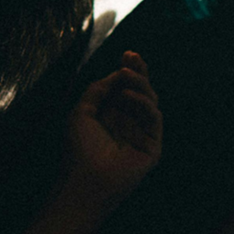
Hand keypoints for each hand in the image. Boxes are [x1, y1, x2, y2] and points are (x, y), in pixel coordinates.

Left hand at [63, 51, 162, 209]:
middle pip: (140, 91)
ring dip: (140, 84)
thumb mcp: (82, 112)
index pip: (124, 88)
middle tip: (132, 57)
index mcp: (111, 114)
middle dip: (138, 72)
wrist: (84, 179)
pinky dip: (144, 104)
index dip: (127, 70)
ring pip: (150, 102)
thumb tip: (116, 74)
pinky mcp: (152, 145)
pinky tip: (129, 96)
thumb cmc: (78, 148)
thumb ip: (97, 91)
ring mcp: (141, 133)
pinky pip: (154, 119)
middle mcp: (128, 122)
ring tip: (126, 74)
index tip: (127, 54)